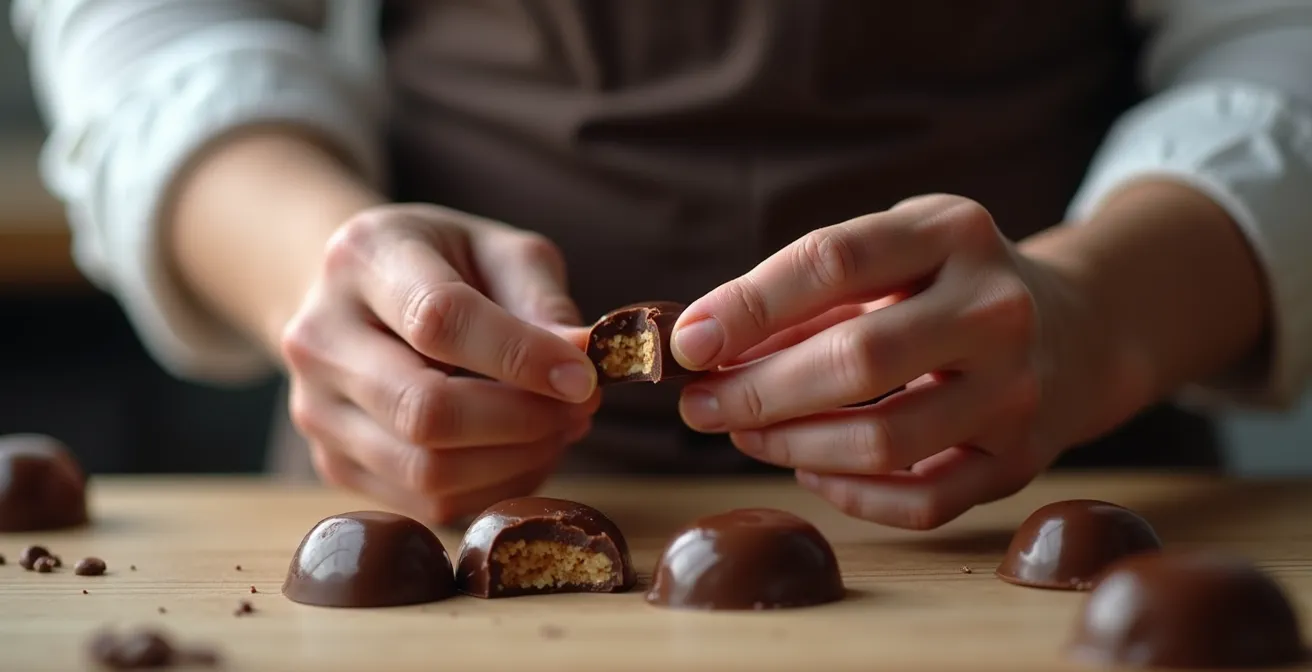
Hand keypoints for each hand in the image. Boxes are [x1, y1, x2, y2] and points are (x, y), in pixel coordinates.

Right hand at [280, 204, 600, 524]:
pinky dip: (494, 486)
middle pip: (424, 409)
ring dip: (517, 460)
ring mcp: (317, 410)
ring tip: (560, 428)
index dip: (521, 357)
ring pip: (427, 470)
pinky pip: (427, 504)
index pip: (439, 320)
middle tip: (583, 408)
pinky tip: (524, 451)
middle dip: (524, 419)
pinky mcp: (334, 463)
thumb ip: (540, 299)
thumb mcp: (498, 251)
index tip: (585, 377)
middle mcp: (320, 337)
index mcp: (363, 258)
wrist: (359, 295)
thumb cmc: (445, 265)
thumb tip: (583, 359)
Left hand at [670, 194, 1124, 528]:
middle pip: (858, 359)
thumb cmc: (950, 286)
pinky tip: (811, 468)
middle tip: (699, 406)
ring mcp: (1018, 389)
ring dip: (792, 446)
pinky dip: (850, 493)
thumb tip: (705, 344)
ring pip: (884, 440)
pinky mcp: (1021, 459)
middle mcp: (996, 307)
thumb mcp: (894, 253)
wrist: (1082, 329)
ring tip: (744, 434)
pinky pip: (921, 500)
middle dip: (759, 391)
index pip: (836, 260)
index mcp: (953, 232)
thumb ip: (807, 293)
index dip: (749, 305)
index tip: (688, 342)